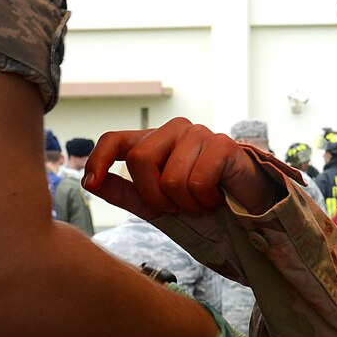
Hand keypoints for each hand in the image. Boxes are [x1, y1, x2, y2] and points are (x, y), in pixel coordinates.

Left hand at [84, 119, 285, 218]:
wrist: (247, 206)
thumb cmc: (199, 201)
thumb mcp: (155, 203)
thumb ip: (123, 192)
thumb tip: (89, 182)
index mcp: (154, 141)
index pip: (115, 139)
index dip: (98, 159)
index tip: (90, 182)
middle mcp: (174, 130)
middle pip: (139, 159)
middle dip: (154, 196)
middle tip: (175, 207)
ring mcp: (199, 134)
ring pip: (170, 177)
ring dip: (185, 203)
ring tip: (199, 202)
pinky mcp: (223, 145)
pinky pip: (197, 181)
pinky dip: (204, 200)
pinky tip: (215, 198)